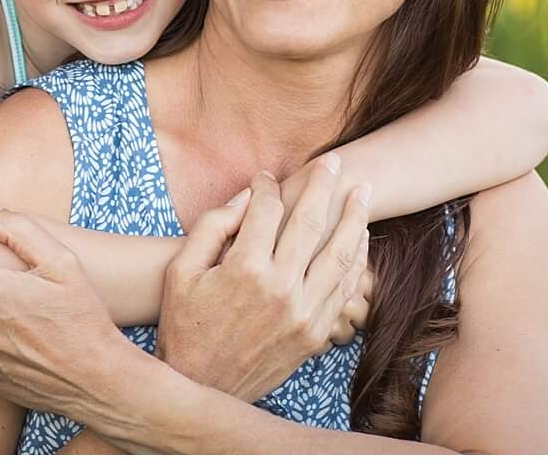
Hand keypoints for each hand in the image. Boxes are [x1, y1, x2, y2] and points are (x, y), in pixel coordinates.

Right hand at [155, 163, 371, 401]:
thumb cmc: (185, 323)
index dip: (267, 186)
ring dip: (354, 220)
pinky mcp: (315, 336)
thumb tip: (250, 195)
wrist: (202, 386)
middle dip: (324, 187)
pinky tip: (359, 240)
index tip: (267, 176)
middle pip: (311, 224)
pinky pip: (343, 292)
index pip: (267, 210)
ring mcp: (303, 316)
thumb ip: (214, 225)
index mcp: (245, 269)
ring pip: (340, 258)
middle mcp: (281, 290)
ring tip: (363, 193)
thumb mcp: (183, 269)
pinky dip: (356, 263)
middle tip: (335, 161)